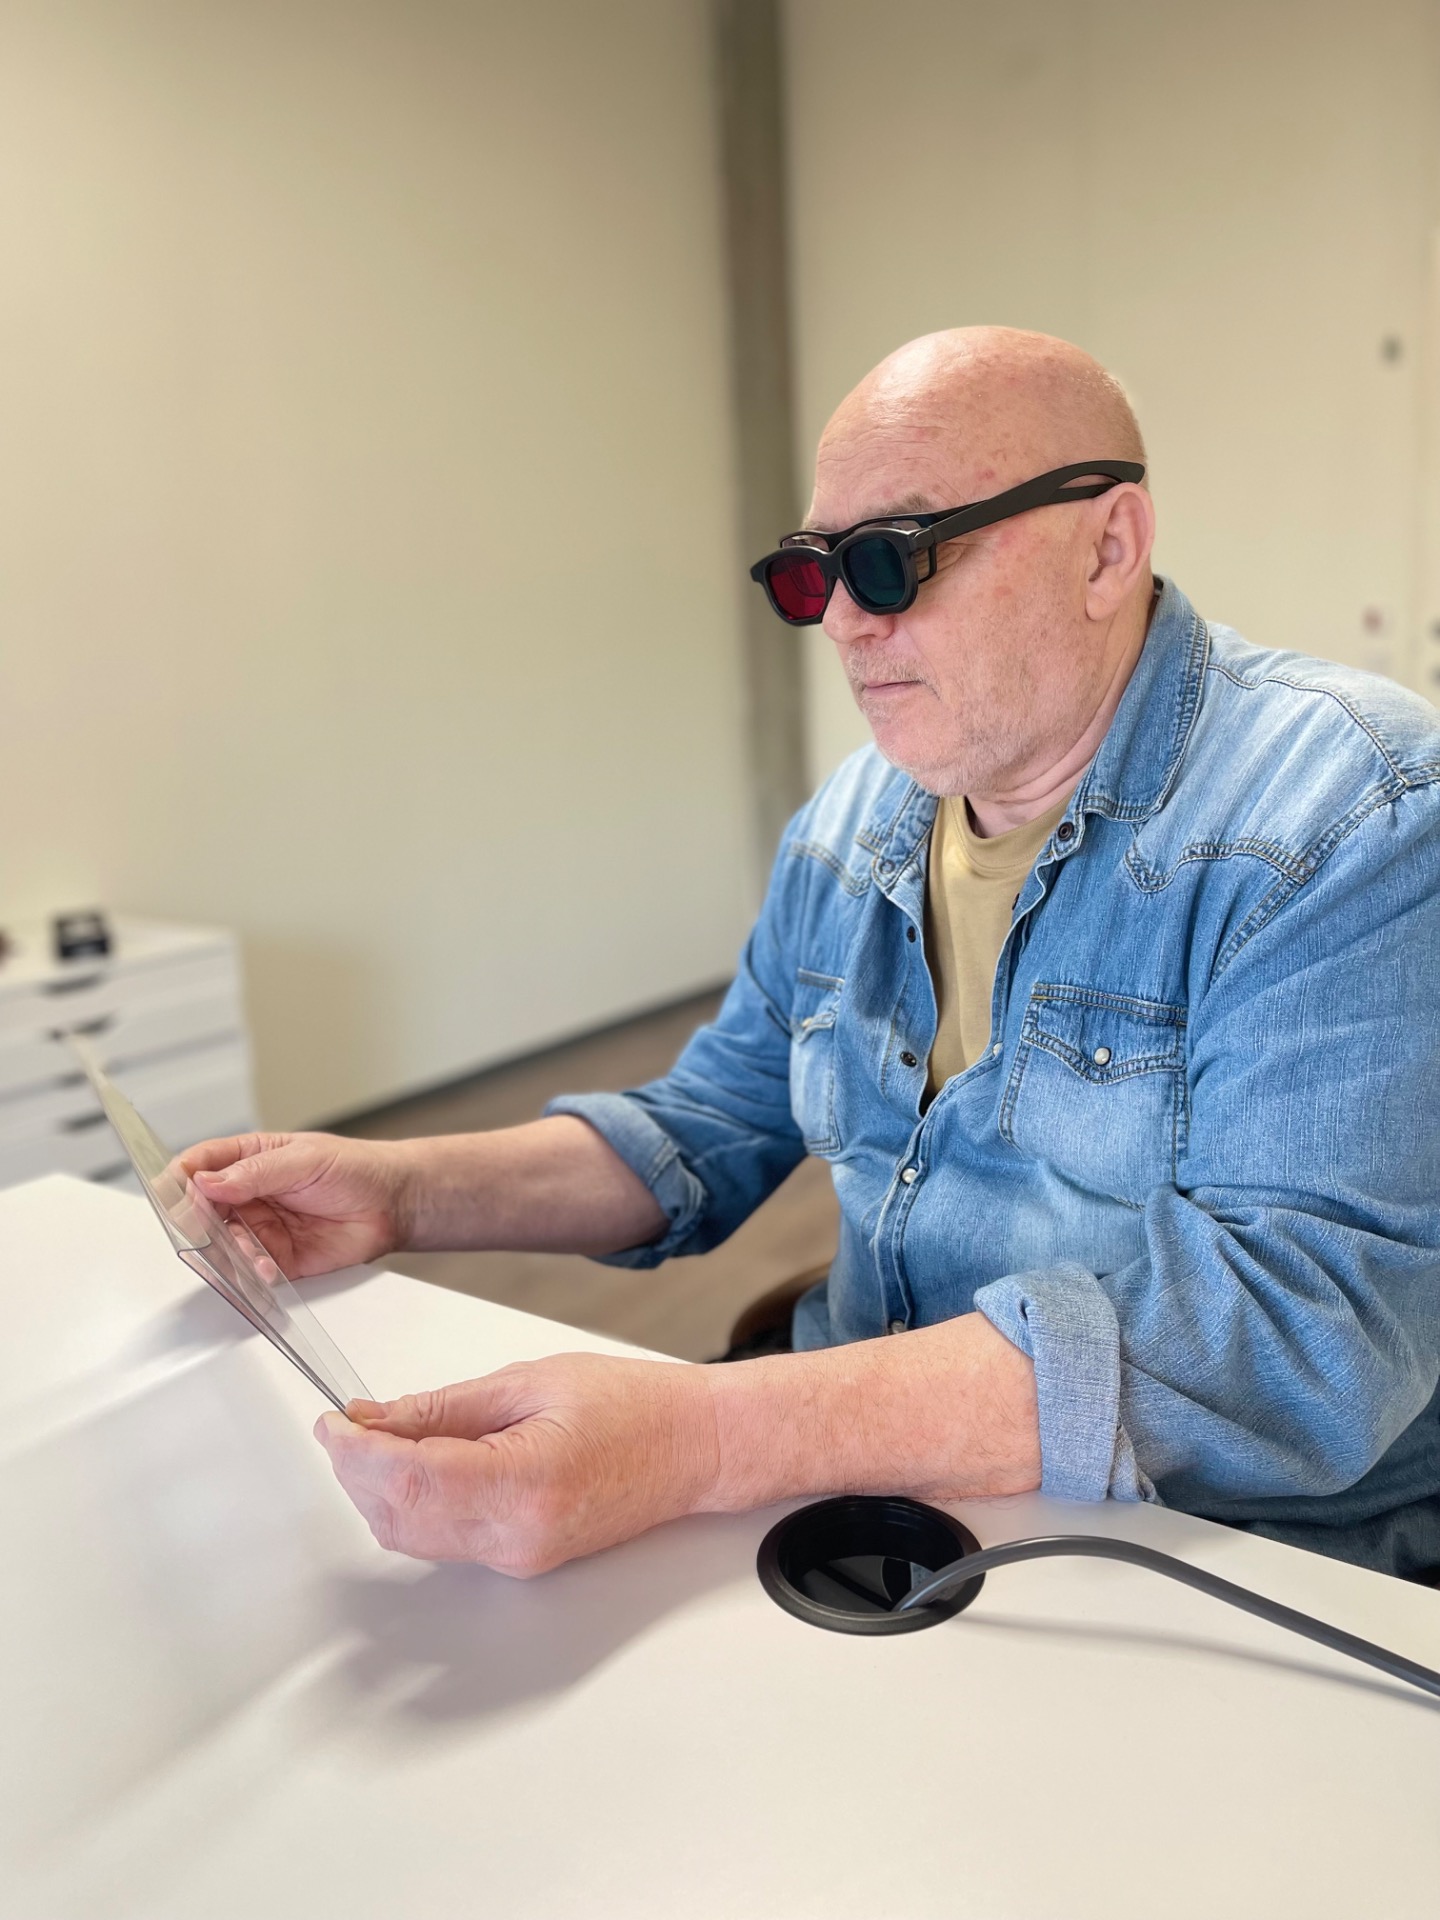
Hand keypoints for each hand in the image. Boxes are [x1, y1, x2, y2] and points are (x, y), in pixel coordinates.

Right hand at [178, 1131, 410, 1276]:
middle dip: (197, 1222)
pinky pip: (250, 1270)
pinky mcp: (276, 1259)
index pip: (200, 1165)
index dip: (183, 1178)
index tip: (177, 1192)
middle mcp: (247, 1196)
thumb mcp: (306, 1159)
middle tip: (204, 1229)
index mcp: (249, 1159)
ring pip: (221, 1244)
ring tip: (246, 1252)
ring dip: (226, 1252)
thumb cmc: (355, 1169)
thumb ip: (257, 1172)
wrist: (393, 1204)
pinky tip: (264, 1268)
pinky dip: (250, 1273)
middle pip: (201, 1209)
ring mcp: (259, 1228)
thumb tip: (209, 1182)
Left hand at [315, 1354, 721, 1573]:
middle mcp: (517, 1536)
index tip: (336, 1422)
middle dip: (357, 1472)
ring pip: (412, 1538)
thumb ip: (445, 1408)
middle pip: (399, 1519)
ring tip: (376, 1439)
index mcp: (524, 1482)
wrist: (695, 1447)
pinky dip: (412, 1506)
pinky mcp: (521, 1560)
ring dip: (379, 1492)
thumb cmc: (634, 1406)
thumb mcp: (531, 1381)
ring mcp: (519, 1557)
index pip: (407, 1482)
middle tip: (349, 1425)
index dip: (356, 1452)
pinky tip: (411, 1466)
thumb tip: (376, 1420)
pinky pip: (443, 1541)